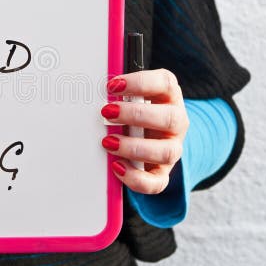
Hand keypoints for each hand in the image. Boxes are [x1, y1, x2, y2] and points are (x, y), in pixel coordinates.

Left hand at [101, 69, 188, 193]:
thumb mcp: (131, 97)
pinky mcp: (162, 172)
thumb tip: (89, 94)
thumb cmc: (137, 112)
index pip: (165, 83)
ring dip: (134, 147)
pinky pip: (156, 182)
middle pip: (169, 118)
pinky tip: (117, 167)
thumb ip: (118, 94)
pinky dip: (135, 178)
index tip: (113, 86)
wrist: (152, 137)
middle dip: (135, 115)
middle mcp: (176, 122)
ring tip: (108, 142)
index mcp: (169, 96)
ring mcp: (172, 148)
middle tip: (107, 112)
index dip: (140, 83)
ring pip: (166, 152)